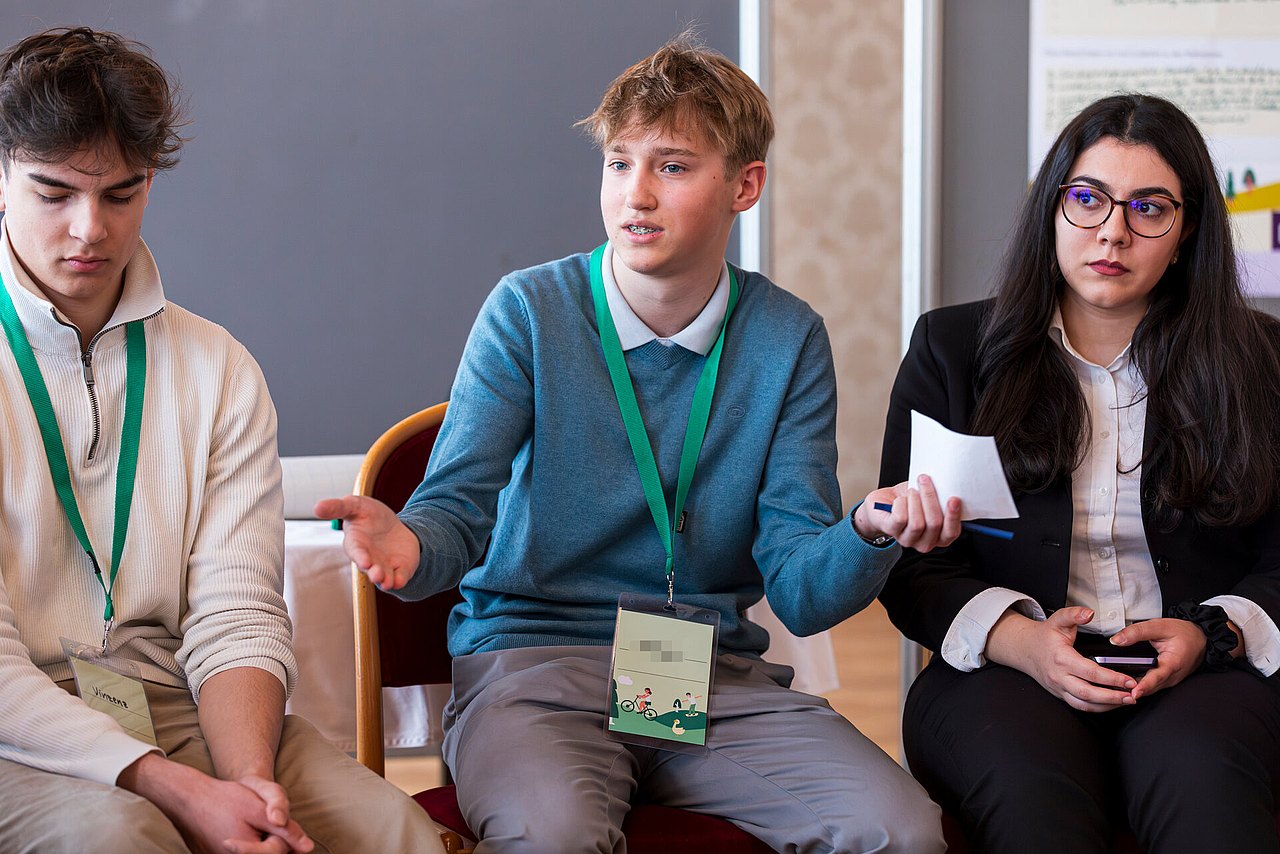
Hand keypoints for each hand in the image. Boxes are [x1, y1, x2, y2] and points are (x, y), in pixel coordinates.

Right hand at [119, 755, 312, 852]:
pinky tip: (239, 828)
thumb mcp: (259, 810)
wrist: (188, 798)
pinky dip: (246, 843)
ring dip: (259, 842)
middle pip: (266, 853)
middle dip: (270, 839)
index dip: (282, 832)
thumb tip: (308, 848)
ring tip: (245, 821)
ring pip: (255, 852)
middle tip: (258, 819)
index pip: (279, 850)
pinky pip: (240, 853)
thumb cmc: (225, 800)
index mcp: (245, 853)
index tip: (269, 817)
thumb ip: (285, 831)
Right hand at [313, 495, 420, 589]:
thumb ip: (337, 507)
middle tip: (377, 574)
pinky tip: (400, 580)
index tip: (364, 562)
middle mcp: (369, 558)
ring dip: (385, 581)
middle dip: (374, 573)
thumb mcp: (354, 505)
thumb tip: (317, 507)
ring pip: (383, 578)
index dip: (360, 557)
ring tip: (387, 582)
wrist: (391, 524)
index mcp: (356, 544)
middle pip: (370, 569)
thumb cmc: (367, 515)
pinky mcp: (399, 568)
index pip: (357, 552)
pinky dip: (400, 580)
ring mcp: (384, 565)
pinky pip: (400, 577)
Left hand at [854, 475, 961, 551]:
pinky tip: (900, 499)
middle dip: (930, 498)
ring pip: (917, 524)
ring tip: (912, 490)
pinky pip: (900, 519)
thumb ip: (941, 497)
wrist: (886, 501)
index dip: (953, 516)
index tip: (953, 499)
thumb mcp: (929, 497)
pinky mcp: (892, 532)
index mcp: (940, 535)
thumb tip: (949, 485)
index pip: (951, 532)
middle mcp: (926, 542)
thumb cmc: (909, 499)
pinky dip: (901, 503)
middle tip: (925, 480)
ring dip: (915, 500)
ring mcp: (908, 539)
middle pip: (934, 524)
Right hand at [986, 607, 1136, 711]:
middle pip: (1088, 693)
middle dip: (1113, 696)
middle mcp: (1059, 676)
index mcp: (1061, 658)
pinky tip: (1111, 704)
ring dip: (1107, 706)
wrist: (1026, 649)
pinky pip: (1080, 706)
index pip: (1091, 672)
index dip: (1112, 678)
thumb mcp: (1058, 620)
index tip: (1129, 680)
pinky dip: (1097, 708)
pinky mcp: (1061, 695)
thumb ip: (1074, 614)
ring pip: (1084, 704)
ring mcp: (1059, 688)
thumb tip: (1089, 613)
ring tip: (1126, 701)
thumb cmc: (1044, 636)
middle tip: (1132, 696)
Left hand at [1109, 617, 1210, 700]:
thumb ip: (1136, 632)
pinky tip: (1124, 685)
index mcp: (1173, 663)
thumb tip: (1116, 640)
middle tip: (1113, 691)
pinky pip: (1151, 687)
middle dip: (1132, 691)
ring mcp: (1170, 681)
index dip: (1144, 685)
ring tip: (1114, 690)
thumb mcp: (1159, 626)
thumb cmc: (1183, 633)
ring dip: (1133, 691)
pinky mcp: (1166, 681)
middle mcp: (1172, 676)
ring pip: (1149, 690)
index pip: (1157, 677)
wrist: (1201, 639)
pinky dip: (1139, 687)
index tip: (1134, 692)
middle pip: (1150, 687)